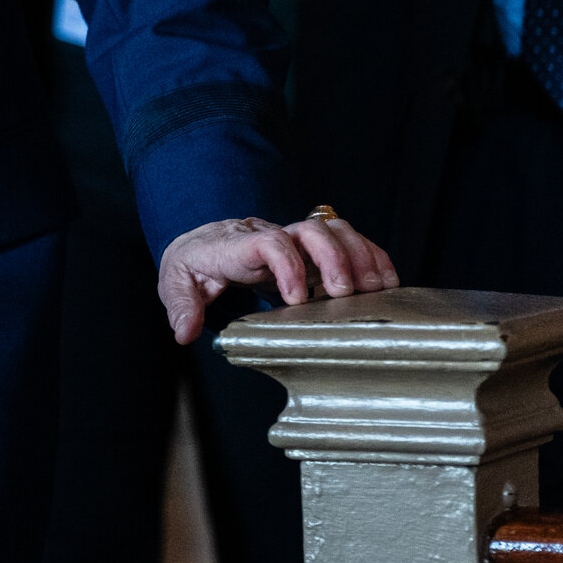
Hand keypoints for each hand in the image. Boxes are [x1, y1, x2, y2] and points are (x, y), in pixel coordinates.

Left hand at [157, 213, 398, 345]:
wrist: (204, 241)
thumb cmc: (195, 264)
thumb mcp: (176, 281)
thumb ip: (181, 304)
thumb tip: (185, 332)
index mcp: (238, 245)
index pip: (268, 241)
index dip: (287, 265)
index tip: (295, 299)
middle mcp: (272, 236)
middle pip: (310, 230)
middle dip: (332, 259)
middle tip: (343, 293)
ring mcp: (296, 241)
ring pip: (334, 230)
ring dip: (360, 255)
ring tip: (376, 289)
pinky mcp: (313, 251)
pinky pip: (348, 241)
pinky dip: (371, 256)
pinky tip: (386, 282)